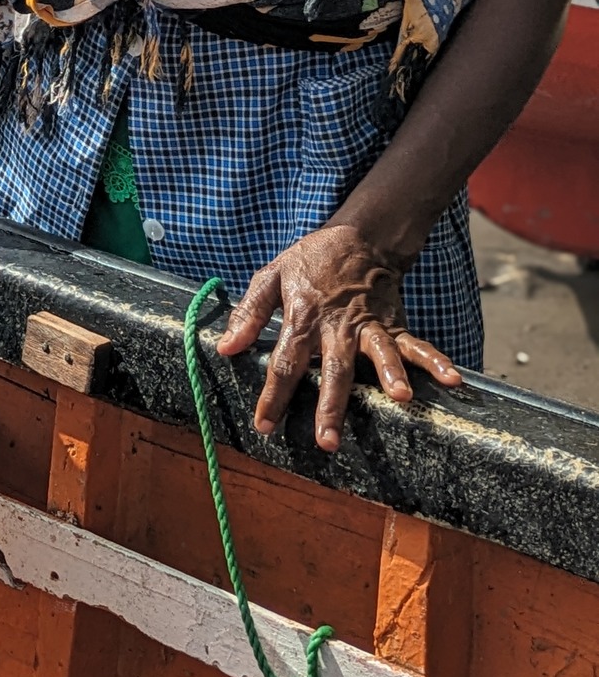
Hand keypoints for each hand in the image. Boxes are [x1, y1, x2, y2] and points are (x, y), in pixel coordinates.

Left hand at [215, 223, 461, 451]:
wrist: (356, 236)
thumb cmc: (310, 262)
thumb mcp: (271, 277)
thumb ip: (249, 313)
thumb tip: (225, 347)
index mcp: (303, 317)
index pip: (285, 362)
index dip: (273, 395)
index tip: (264, 425)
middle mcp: (337, 327)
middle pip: (333, 369)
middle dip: (331, 405)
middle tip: (327, 440)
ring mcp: (369, 327)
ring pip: (379, 354)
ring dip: (391, 376)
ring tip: (401, 399)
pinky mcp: (393, 325)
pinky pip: (416, 344)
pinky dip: (435, 360)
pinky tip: (452, 379)